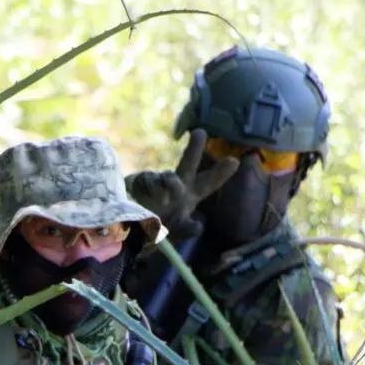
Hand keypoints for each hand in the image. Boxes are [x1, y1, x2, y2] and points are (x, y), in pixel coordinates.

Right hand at [125, 128, 239, 233]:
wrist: (129, 226)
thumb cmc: (158, 228)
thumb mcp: (176, 232)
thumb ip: (188, 230)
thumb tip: (199, 226)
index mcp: (190, 196)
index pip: (208, 183)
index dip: (220, 173)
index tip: (235, 160)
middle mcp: (177, 185)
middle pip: (188, 165)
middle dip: (194, 149)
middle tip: (199, 132)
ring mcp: (158, 182)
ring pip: (168, 177)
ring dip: (170, 184)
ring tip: (167, 199)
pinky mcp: (141, 181)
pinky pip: (148, 181)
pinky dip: (152, 190)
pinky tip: (149, 201)